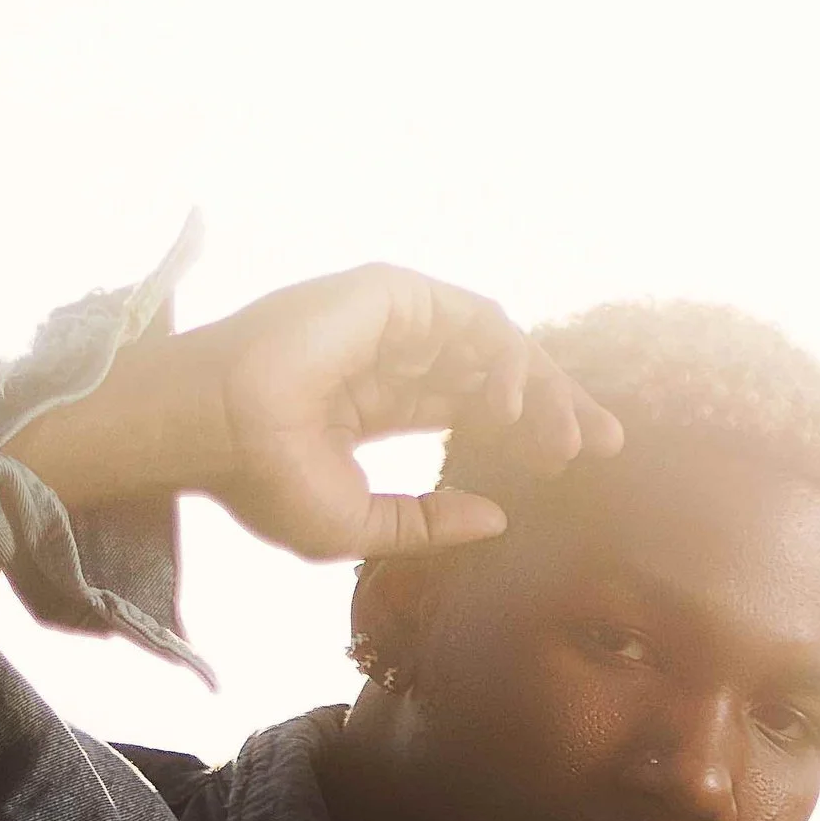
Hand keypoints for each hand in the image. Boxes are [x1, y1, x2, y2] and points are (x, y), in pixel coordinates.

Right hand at [8, 266, 622, 559]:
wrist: (217, 433)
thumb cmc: (263, 482)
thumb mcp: (361, 525)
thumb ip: (428, 524)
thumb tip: (498, 519)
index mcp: (377, 404)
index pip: (468, 408)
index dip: (523, 431)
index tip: (570, 465)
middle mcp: (390, 356)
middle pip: (493, 373)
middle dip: (552, 406)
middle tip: (603, 445)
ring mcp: (392, 321)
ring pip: (491, 344)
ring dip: (538, 388)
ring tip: (569, 438)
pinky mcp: (391, 295)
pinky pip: (469, 321)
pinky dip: (503, 358)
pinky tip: (517, 407)